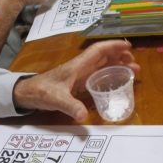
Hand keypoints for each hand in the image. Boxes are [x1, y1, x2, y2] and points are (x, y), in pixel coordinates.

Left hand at [12, 40, 139, 121]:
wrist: (28, 94)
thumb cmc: (41, 92)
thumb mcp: (56, 99)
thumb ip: (70, 106)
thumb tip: (83, 116)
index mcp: (77, 66)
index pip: (98, 51)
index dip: (113, 46)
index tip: (128, 46)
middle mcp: (80, 68)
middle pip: (103, 57)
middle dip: (120, 57)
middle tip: (134, 65)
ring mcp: (79, 75)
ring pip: (101, 66)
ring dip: (116, 66)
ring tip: (132, 72)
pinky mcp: (77, 83)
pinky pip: (97, 76)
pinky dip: (108, 76)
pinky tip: (115, 82)